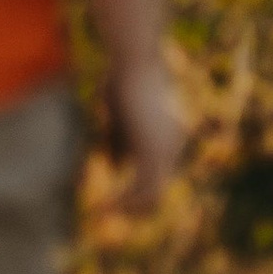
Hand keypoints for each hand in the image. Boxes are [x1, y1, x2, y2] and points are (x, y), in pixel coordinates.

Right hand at [107, 53, 186, 210]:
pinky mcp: (154, 152)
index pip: (156, 177)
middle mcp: (172, 147)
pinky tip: (103, 206)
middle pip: (158, 193)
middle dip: (132, 208)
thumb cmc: (123, 77)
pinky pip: (142, 191)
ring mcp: (166, 151)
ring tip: (101, 213)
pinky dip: (123, 203)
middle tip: (104, 213)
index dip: (133, 193)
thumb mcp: (119, 116)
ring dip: (126, 209)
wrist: (135, 60)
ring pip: (152, 198)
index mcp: (168, 137)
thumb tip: (118, 171)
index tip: (108, 199)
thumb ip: (120, 143)